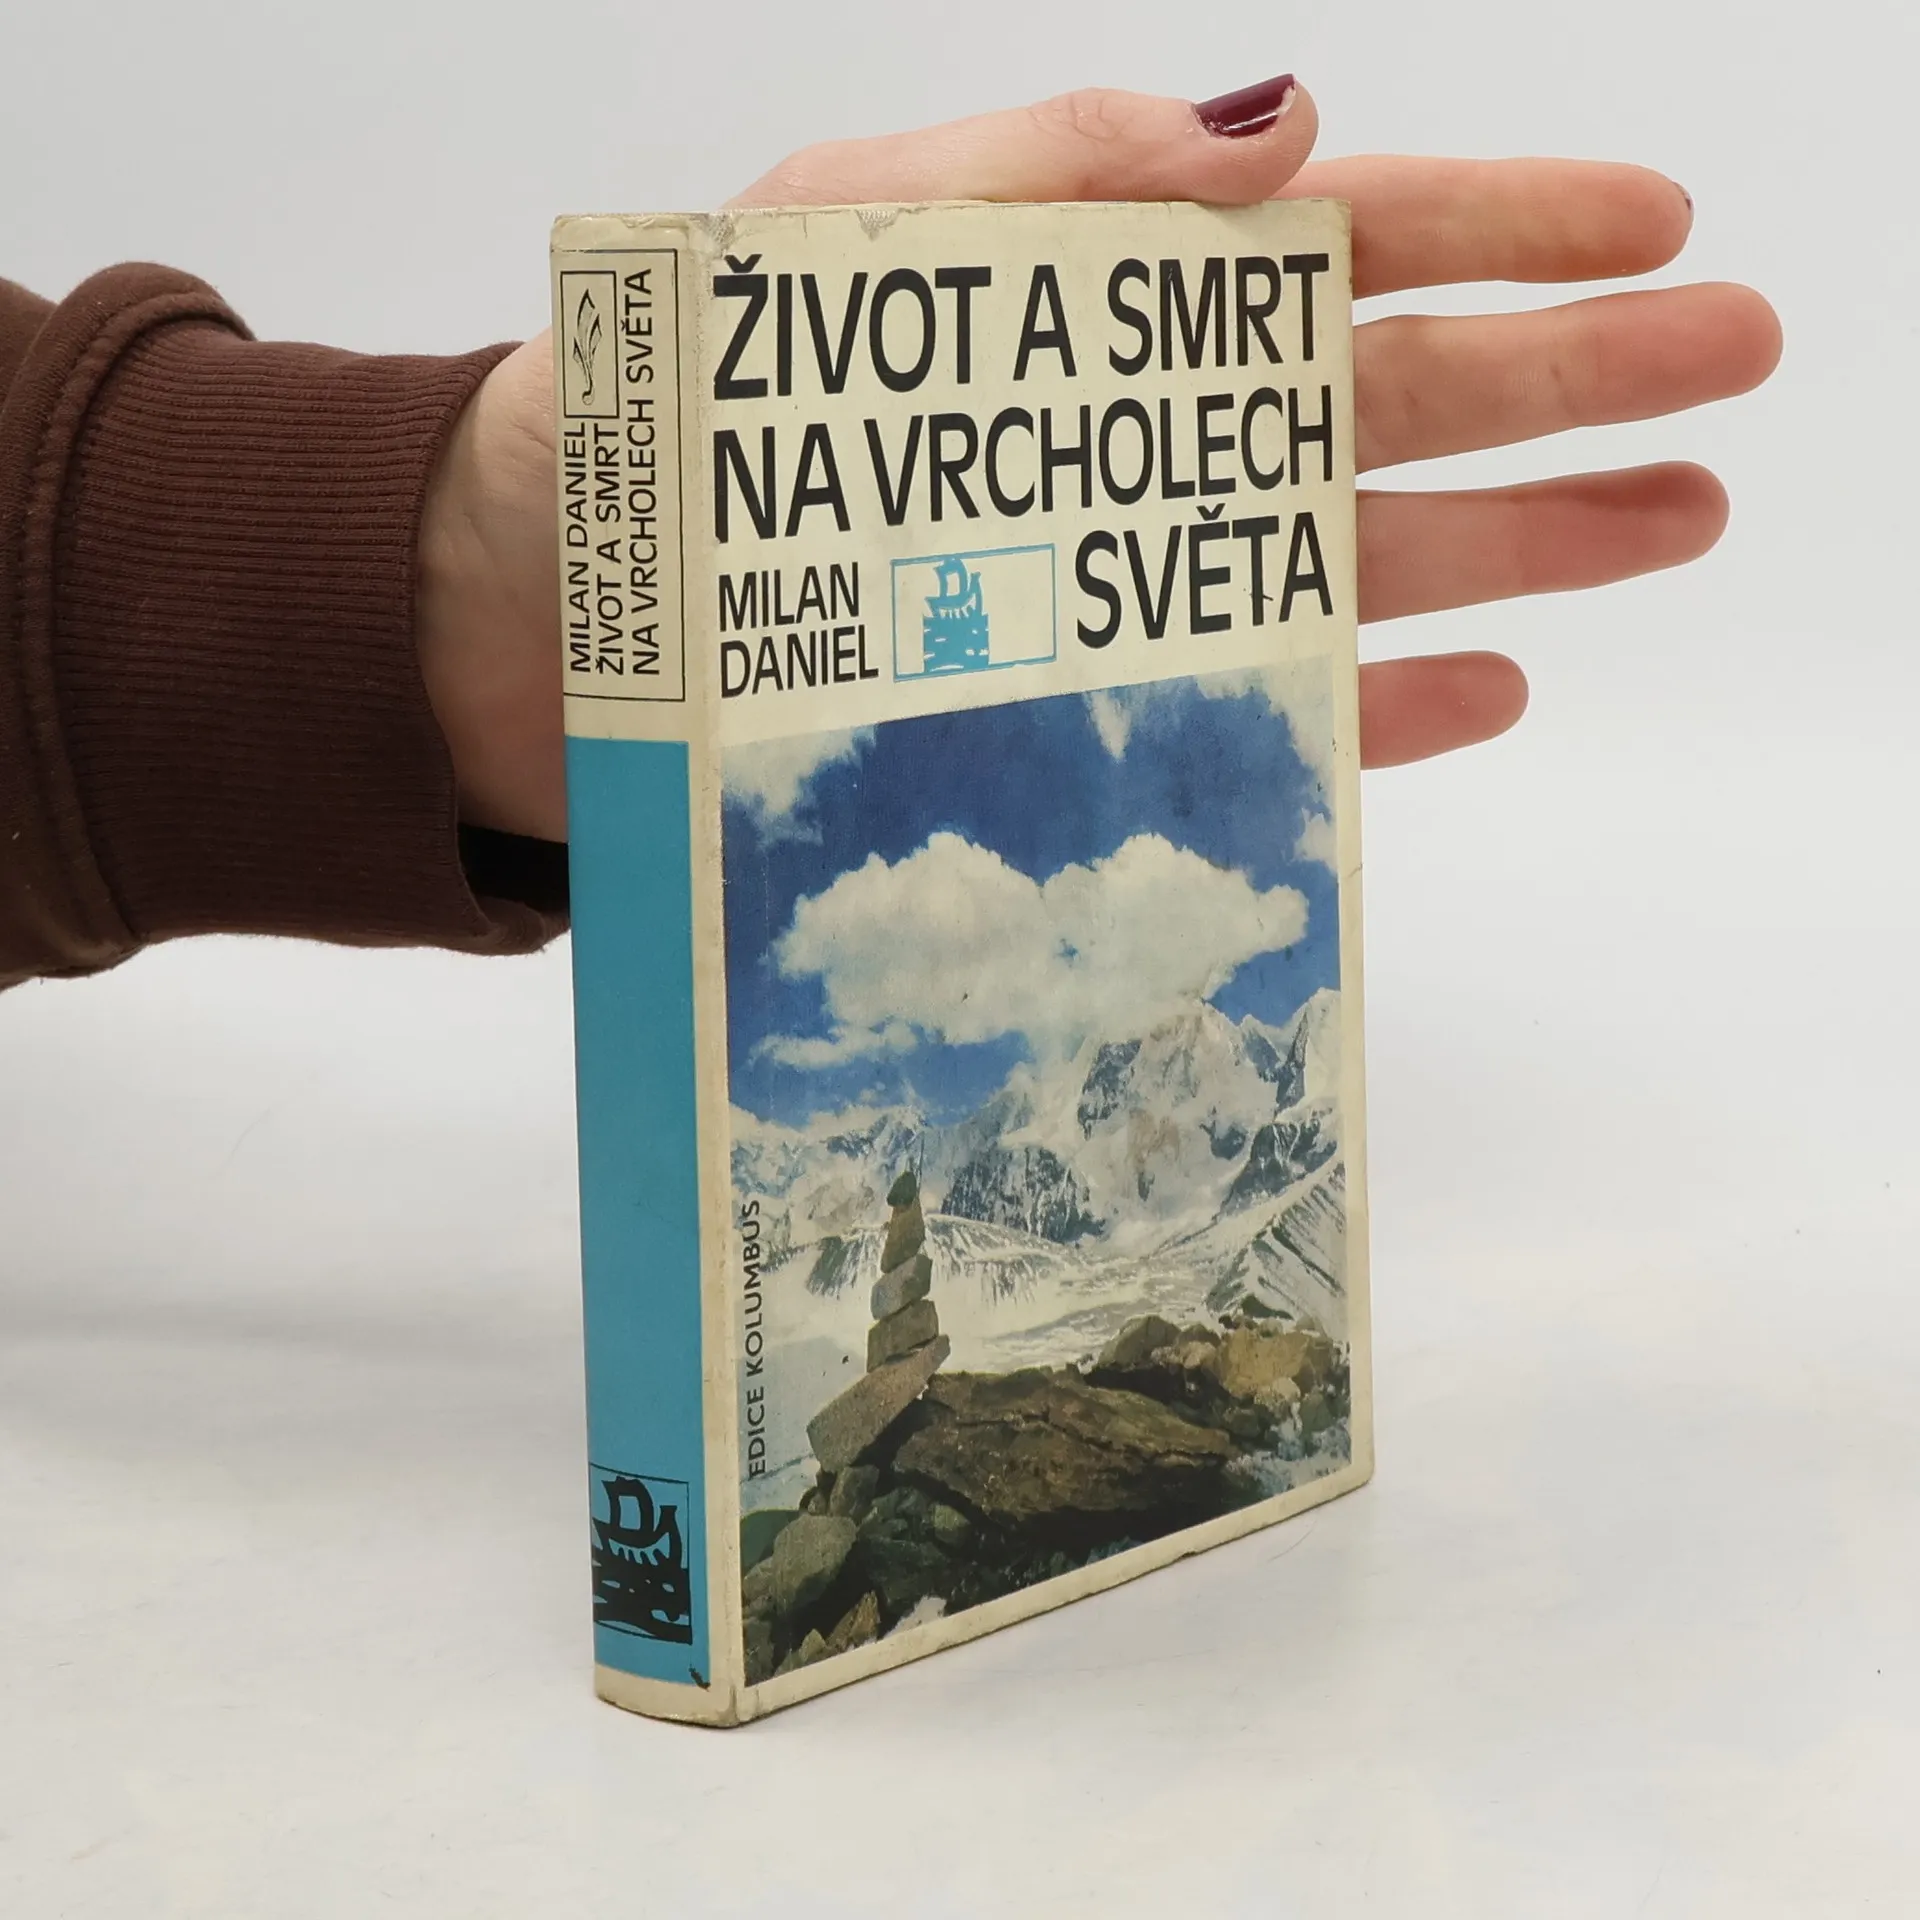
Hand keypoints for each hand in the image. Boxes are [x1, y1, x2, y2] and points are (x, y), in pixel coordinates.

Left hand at [419, 80, 1780, 841]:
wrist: (558, 616)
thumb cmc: (686, 412)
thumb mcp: (857, 233)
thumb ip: (1062, 174)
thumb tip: (1290, 121)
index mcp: (1103, 302)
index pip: (1348, 242)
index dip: (1511, 225)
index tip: (1661, 220)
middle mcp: (1142, 445)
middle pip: (1402, 396)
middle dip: (1577, 376)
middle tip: (1742, 354)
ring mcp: (1132, 590)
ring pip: (1371, 553)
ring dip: (1532, 539)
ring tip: (1681, 515)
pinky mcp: (1094, 722)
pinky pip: (1270, 711)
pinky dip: (1384, 704)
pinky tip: (1498, 685)